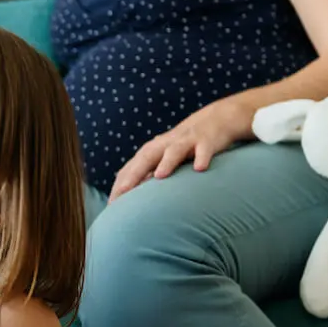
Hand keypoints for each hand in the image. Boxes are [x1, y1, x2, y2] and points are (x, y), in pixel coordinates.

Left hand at [109, 98, 255, 201]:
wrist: (216, 120)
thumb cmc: (185, 146)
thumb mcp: (164, 159)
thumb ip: (150, 175)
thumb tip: (132, 199)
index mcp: (152, 151)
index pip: (131, 168)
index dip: (120, 185)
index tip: (111, 205)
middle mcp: (165, 145)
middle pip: (146, 158)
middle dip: (134, 175)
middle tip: (123, 193)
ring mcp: (186, 141)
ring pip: (174, 151)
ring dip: (167, 162)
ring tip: (160, 176)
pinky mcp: (207, 141)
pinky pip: (204, 149)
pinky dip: (202, 157)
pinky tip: (200, 168)